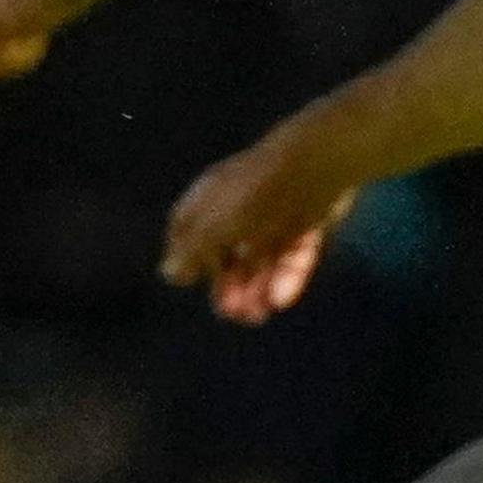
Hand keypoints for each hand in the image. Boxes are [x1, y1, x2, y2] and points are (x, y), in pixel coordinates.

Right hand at [160, 136, 355, 326]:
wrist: (313, 166)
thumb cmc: (251, 195)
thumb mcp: (212, 227)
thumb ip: (190, 252)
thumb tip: (169, 275)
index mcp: (210, 199)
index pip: (189, 230)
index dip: (187, 257)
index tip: (188, 282)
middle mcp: (239, 208)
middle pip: (230, 251)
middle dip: (228, 284)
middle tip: (231, 313)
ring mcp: (274, 215)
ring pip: (262, 259)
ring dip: (257, 288)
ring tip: (256, 316)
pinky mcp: (306, 223)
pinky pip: (293, 254)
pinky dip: (287, 277)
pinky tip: (280, 299)